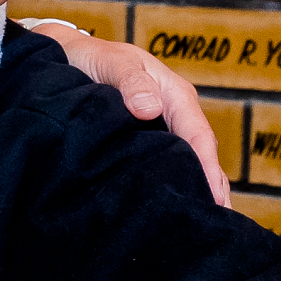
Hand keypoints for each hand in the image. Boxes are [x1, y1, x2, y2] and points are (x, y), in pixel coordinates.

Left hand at [26, 24, 229, 205]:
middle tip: (214, 224)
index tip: (214, 199)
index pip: (198, 136)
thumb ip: (131, 82)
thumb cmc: (91, 57)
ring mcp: (161, 128)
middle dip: (210, 187)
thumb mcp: (113, 62)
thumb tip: (150, 108)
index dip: (208, 168)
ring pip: (184, 162)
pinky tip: (170, 206)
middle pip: (199, 155)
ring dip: (194, 189)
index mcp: (175, 95)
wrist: (67, 56)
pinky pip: (163, 163)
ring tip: (200, 225)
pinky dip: (172, 183)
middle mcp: (174, 114)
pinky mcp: (144, 140)